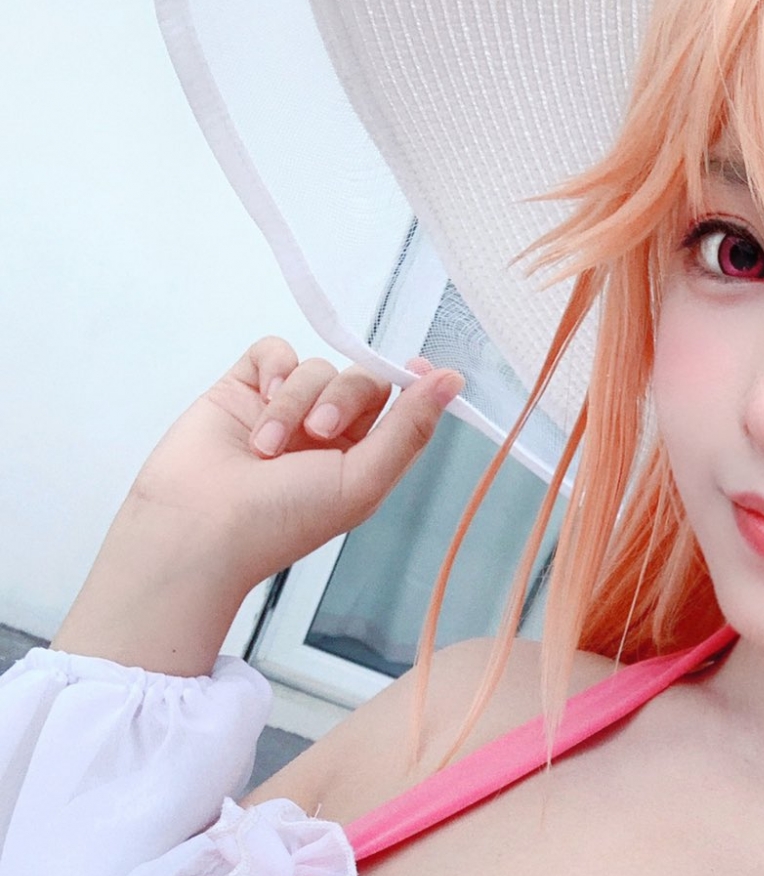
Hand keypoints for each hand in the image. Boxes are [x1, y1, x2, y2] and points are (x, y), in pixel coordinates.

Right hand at [125, 335, 465, 591]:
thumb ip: (408, 429)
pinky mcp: (243, 388)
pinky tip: (261, 399)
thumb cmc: (280, 520)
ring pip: (315, 366)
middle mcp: (324, 434)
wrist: (199, 525)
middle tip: (320, 433)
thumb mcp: (362, 481)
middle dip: (344, 398)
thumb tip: (452, 382)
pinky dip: (274, 369)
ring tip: (268, 449)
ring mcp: (283, 409)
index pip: (398, 409)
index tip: (422, 370)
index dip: (412, 387)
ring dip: (296, 402)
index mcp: (360, 461)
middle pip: (360, 380)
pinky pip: (274, 350)